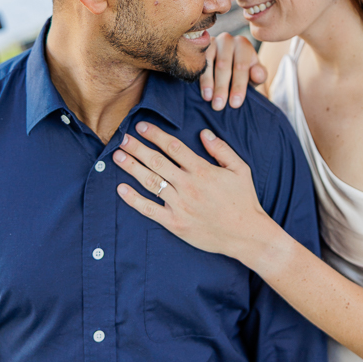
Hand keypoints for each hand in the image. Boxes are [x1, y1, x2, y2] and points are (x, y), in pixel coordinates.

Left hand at [114, 121, 268, 259]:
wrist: (245, 234)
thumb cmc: (243, 200)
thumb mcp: (240, 169)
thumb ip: (221, 149)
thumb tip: (204, 133)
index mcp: (202, 170)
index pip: (173, 147)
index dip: (156, 135)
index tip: (141, 127)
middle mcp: (188, 186)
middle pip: (157, 162)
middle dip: (137, 148)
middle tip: (122, 137)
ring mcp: (180, 205)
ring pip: (150, 182)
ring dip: (132, 167)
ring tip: (117, 156)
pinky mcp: (175, 223)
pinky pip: (149, 210)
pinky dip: (134, 199)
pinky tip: (121, 188)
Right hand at [200, 33, 266, 110]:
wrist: (225, 66)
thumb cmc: (241, 73)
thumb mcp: (253, 76)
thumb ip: (259, 75)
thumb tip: (256, 74)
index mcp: (243, 45)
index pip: (241, 66)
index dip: (239, 86)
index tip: (235, 104)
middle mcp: (227, 40)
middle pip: (223, 64)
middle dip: (222, 87)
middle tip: (219, 105)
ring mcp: (210, 41)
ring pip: (208, 62)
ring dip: (207, 82)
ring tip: (208, 98)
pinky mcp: (197, 47)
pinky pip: (196, 61)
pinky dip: (198, 76)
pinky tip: (199, 89)